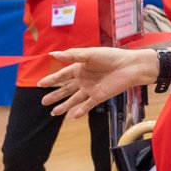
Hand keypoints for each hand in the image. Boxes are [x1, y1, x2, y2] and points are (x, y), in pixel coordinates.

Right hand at [39, 46, 156, 118]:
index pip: (62, 75)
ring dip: (64, 106)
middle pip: (66, 89)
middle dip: (54, 95)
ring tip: (53, 113)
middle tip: (43, 102)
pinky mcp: (99, 96)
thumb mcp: (89, 54)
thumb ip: (71, 55)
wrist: (130, 66)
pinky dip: (80, 111)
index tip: (40, 84)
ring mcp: (91, 89)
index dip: (51, 79)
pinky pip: (88, 105)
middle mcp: (84, 79)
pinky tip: (73, 117)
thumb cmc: (111, 56)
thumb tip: (52, 54)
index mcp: (80, 68)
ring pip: (74, 99)